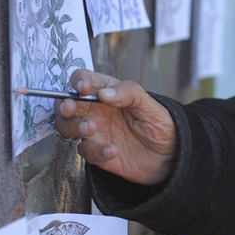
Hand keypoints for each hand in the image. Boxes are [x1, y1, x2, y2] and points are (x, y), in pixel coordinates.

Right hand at [54, 69, 176, 184]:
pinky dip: (96, 151)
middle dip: (64, 105)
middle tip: (70, 109)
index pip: (84, 79)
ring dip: (74, 127)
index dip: (78, 81)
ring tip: (91, 128)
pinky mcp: (97, 153)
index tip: (83, 89)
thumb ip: (128, 93)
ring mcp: (95, 132)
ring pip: (67, 127)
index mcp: (107, 91)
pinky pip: (86, 151)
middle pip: (67, 103)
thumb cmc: (160, 123)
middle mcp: (96, 110)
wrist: (170, 155)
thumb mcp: (149, 105)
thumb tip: (103, 93)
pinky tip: (113, 151)